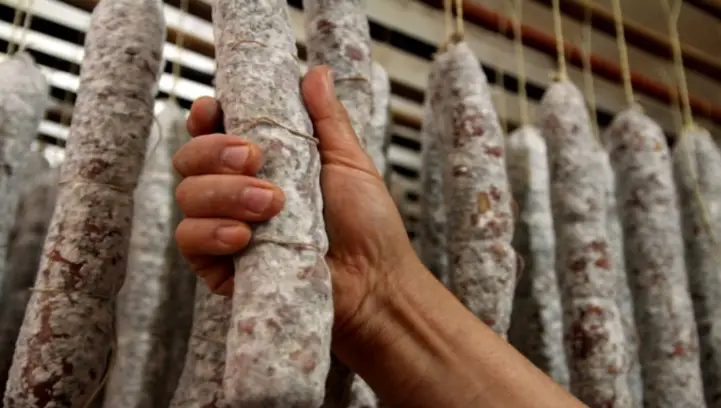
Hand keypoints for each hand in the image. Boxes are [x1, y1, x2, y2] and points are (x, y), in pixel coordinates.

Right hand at [173, 66, 419, 340]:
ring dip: (224, 193)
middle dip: (214, 152)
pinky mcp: (221, 268)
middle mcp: (235, 193)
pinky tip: (243, 236)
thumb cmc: (367, 223)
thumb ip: (327, 119)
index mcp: (261, 164)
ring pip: (187, 197)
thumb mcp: (349, 162)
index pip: (213, 132)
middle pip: (190, 159)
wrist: (375, 281)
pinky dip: (211, 232)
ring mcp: (224, 230)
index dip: (206, 117)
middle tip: (255, 158)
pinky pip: (190, 242)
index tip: (215, 109)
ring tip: (272, 204)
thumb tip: (316, 71)